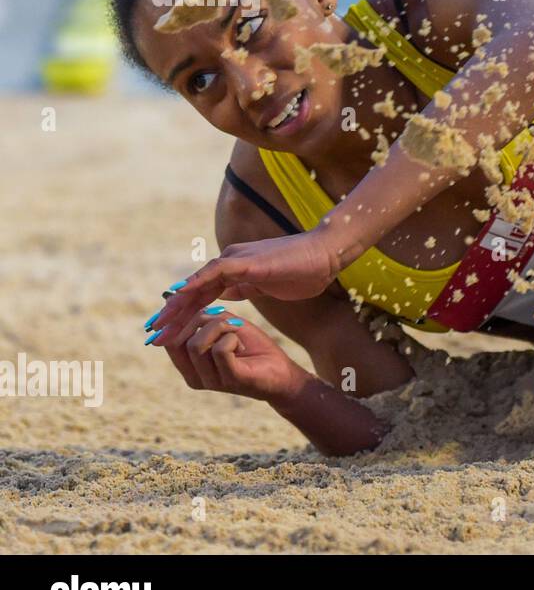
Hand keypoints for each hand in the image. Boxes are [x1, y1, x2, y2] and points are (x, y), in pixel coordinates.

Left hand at [152, 229, 346, 336]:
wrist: (325, 256)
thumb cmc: (304, 271)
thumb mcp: (268, 286)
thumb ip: (246, 288)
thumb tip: (229, 294)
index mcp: (235, 270)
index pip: (202, 295)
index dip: (184, 314)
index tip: (169, 333)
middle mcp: (230, 262)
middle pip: (193, 291)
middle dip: (172, 314)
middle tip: (152, 334)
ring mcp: (235, 260)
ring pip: (196, 284)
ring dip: (176, 306)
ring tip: (159, 325)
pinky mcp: (244, 262)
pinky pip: (212, 274)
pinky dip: (193, 286)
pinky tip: (178, 299)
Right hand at [153, 308, 307, 402]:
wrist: (281, 372)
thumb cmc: (252, 348)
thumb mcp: (224, 326)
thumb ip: (203, 317)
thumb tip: (178, 299)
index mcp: (189, 366)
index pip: (167, 340)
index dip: (181, 320)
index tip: (205, 310)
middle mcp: (194, 377)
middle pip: (177, 341)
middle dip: (201, 321)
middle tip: (226, 321)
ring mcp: (211, 382)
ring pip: (196, 344)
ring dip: (220, 328)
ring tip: (236, 333)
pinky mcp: (231, 380)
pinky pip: (219, 350)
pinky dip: (233, 338)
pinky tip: (243, 345)